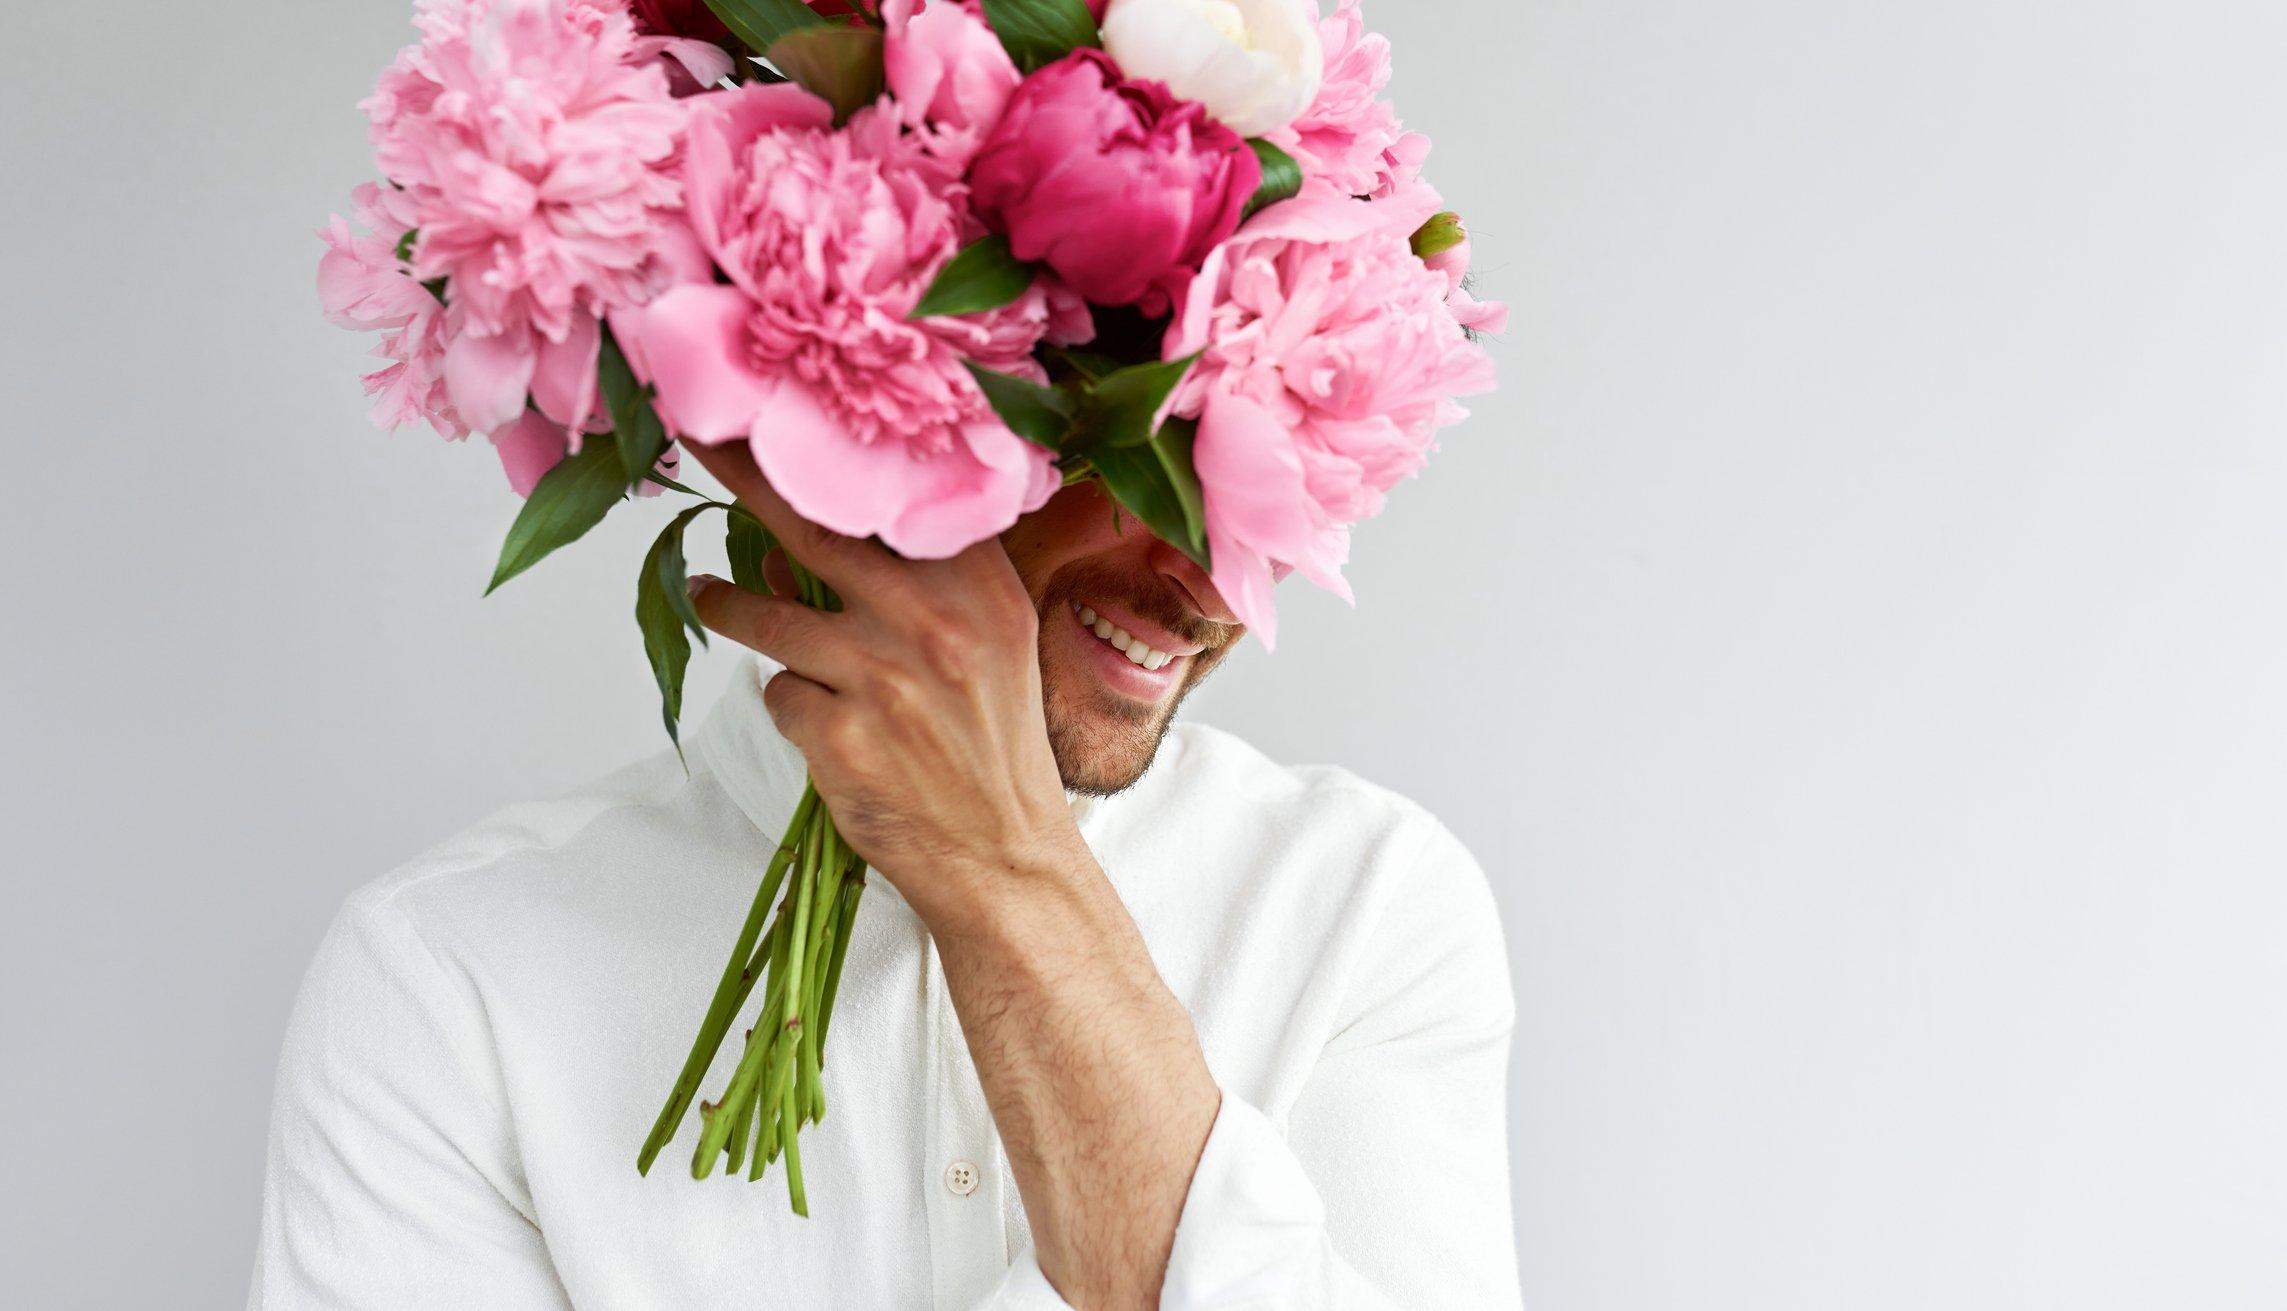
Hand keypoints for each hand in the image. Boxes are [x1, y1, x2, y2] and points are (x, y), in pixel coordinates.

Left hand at [681, 441, 1085, 934]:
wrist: (1005, 854)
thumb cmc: (991, 746)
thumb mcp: (981, 647)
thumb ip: (906, 588)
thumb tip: (794, 547)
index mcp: (979, 585)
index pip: (888, 496)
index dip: (823, 454)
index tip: (775, 409)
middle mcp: (934, 619)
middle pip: (812, 524)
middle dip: (744, 474)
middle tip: (698, 434)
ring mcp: (882, 676)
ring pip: (767, 615)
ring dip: (729, 607)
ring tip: (711, 599)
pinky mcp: (837, 735)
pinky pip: (776, 693)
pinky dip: (790, 705)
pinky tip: (828, 729)